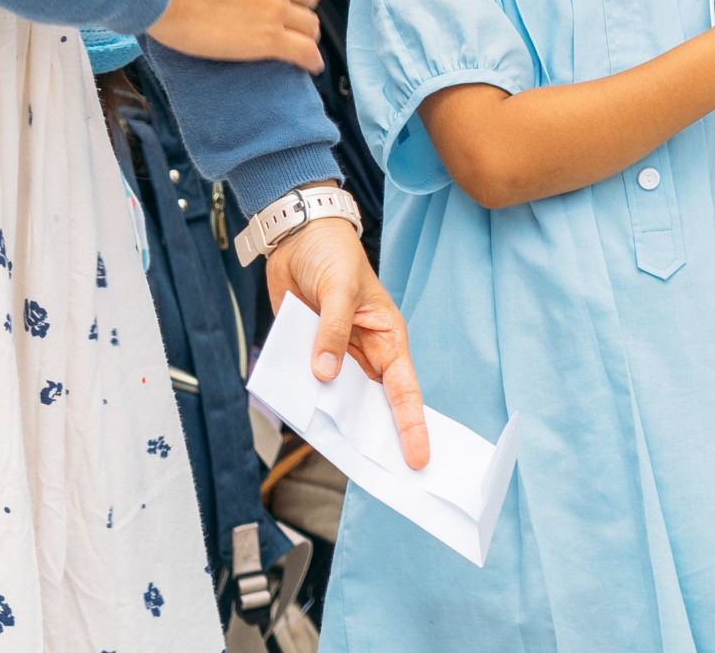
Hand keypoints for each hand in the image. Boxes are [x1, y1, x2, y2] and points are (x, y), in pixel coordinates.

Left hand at [266, 215, 429, 468]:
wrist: (296, 238)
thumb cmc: (332, 254)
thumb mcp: (338, 288)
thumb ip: (332, 331)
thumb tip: (324, 374)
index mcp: (386, 336)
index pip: (403, 388)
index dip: (411, 424)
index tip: (418, 457)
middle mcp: (365, 353)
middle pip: (374, 404)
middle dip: (379, 437)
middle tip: (385, 477)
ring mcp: (336, 356)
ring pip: (340, 400)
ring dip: (337, 423)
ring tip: (341, 460)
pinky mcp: (308, 354)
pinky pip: (308, 386)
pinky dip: (304, 402)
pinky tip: (300, 422)